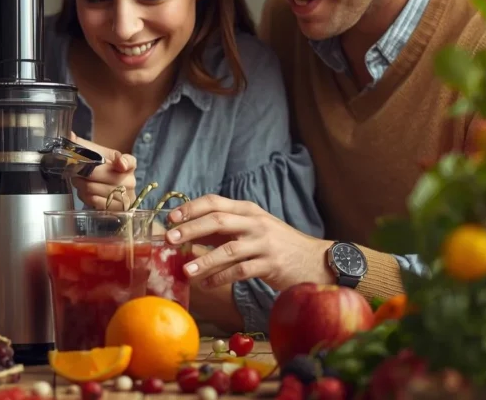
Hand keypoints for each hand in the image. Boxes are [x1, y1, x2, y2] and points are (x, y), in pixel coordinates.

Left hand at [69, 132, 136, 209]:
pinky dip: (84, 196)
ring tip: (79, 181)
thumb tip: (70, 135)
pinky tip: (84, 192)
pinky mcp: (116, 210)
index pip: (130, 162)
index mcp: (128, 164)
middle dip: (84, 173)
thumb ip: (81, 144)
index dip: (124, 163)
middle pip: (104, 176)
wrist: (105, 188)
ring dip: (81, 185)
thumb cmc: (100, 169)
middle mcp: (130, 180)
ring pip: (95, 189)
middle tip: (76, 171)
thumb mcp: (94, 154)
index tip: (120, 164)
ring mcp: (125, 197)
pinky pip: (94, 202)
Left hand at [165, 194, 333, 290]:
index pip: (214, 202)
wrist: (316, 260)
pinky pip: (241, 271)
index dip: (190, 208)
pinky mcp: (271, 265)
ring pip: (228, 250)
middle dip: (191, 229)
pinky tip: (207, 284)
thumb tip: (187, 232)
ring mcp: (264, 244)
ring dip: (204, 260)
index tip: (171, 218)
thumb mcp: (252, 229)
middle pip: (217, 221)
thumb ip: (224, 229)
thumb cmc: (277, 244)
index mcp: (247, 210)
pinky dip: (221, 278)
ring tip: (186, 270)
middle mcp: (255, 223)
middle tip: (170, 239)